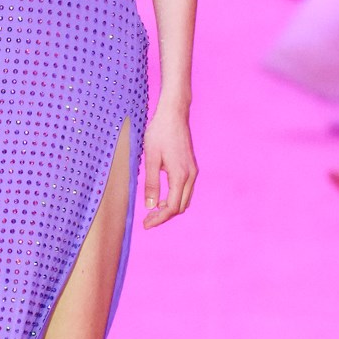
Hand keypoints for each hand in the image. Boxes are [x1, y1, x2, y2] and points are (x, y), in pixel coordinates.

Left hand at [142, 105, 197, 229]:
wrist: (174, 114)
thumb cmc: (160, 133)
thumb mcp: (151, 158)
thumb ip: (151, 183)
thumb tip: (150, 206)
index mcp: (180, 175)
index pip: (172, 207)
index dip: (159, 219)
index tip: (146, 224)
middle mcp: (190, 175)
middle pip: (181, 206)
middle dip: (164, 216)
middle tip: (147, 220)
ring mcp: (192, 171)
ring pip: (184, 199)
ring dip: (170, 208)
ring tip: (152, 210)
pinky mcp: (191, 167)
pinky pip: (185, 190)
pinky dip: (174, 198)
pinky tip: (161, 197)